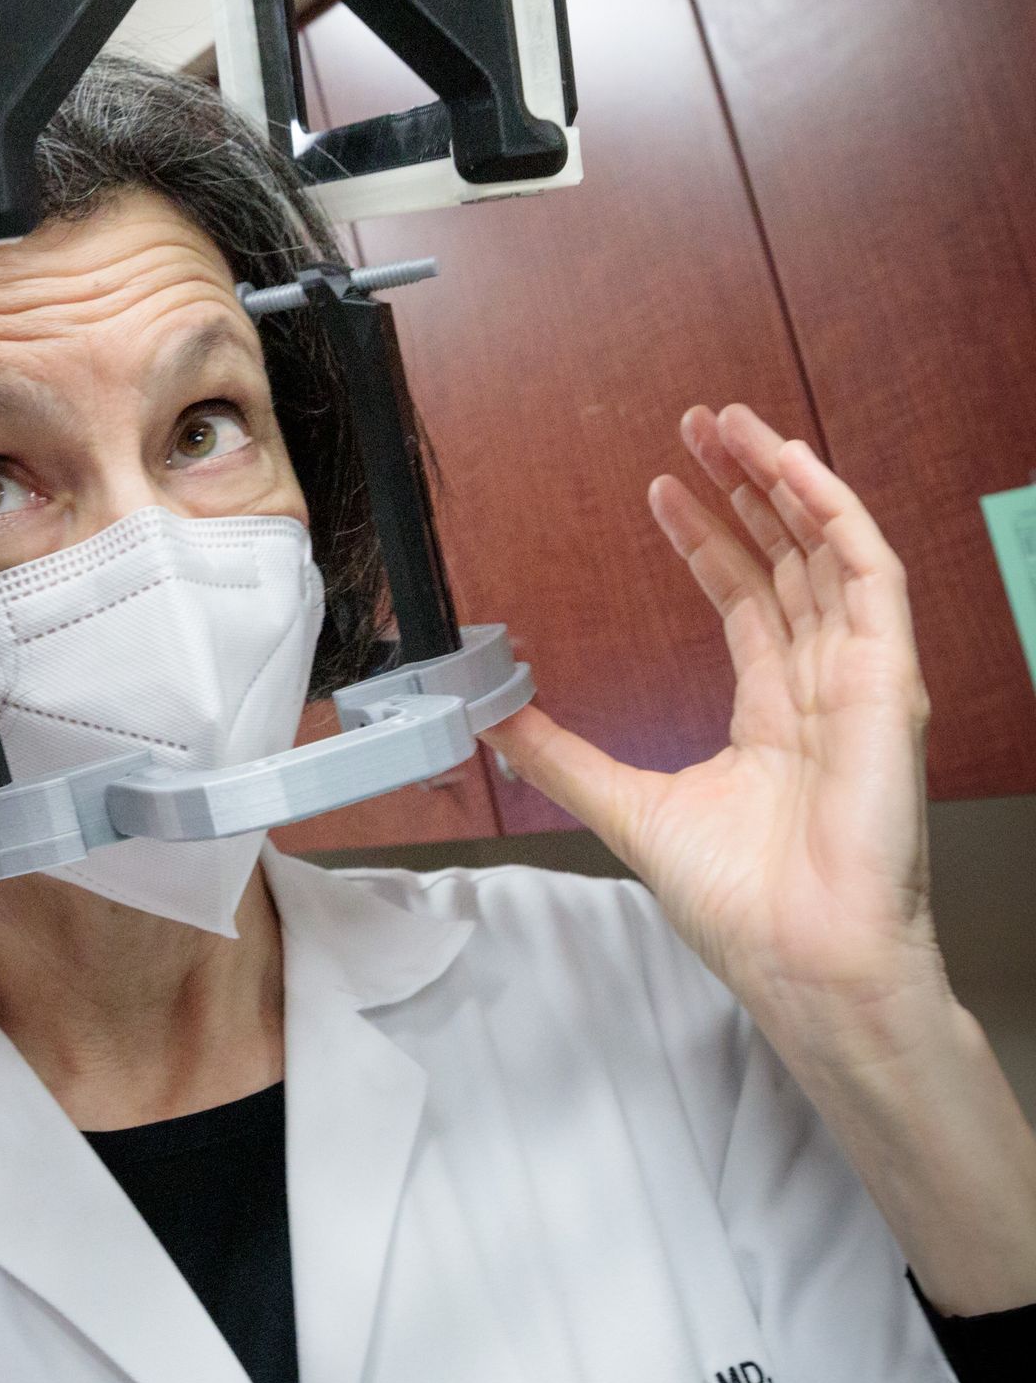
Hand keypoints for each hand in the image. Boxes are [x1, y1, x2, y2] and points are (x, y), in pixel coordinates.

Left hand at [483, 404, 943, 1052]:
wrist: (801, 957)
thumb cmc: (743, 906)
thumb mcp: (626, 806)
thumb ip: (561, 755)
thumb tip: (490, 717)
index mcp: (774, 717)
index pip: (744, 600)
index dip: (705, 538)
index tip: (660, 487)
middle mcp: (823, 687)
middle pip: (787, 560)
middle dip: (744, 487)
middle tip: (697, 424)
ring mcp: (862, 680)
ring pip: (829, 550)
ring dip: (785, 480)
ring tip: (735, 425)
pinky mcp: (892, 679)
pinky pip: (872, 573)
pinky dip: (835, 512)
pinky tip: (793, 467)